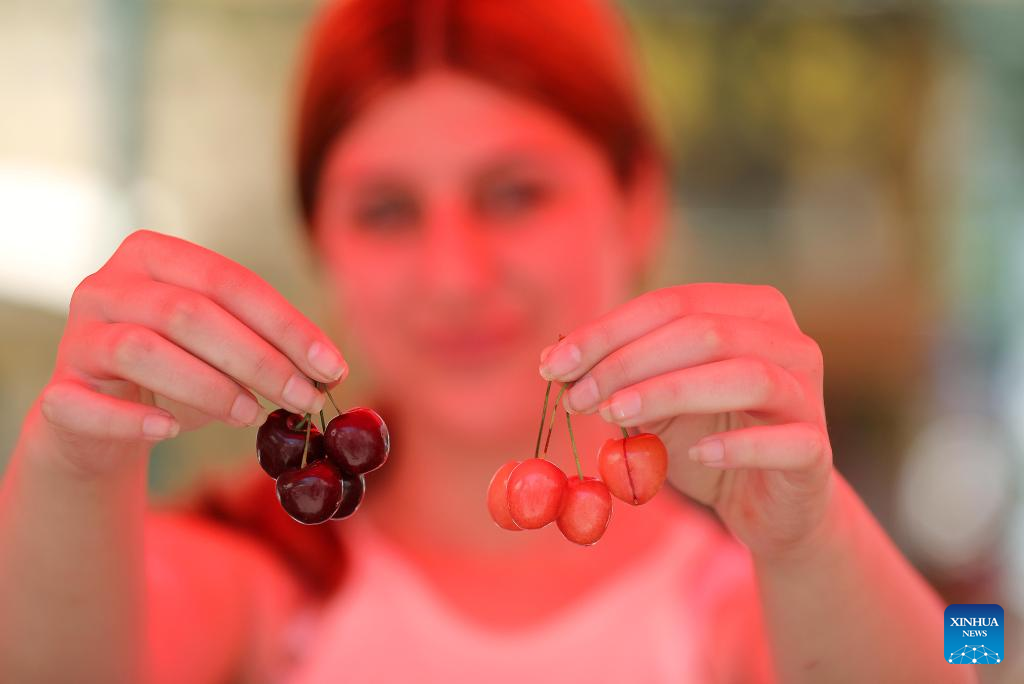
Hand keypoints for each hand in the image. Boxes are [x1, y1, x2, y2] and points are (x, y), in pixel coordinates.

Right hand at [39, 229, 346, 473]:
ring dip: (209, 386)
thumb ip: (267, 346)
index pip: (229, 281)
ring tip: (252, 415)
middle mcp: (107, 285)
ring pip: (143, 349)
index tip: (331, 367)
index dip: (286, 325)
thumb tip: (328, 370)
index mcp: (154, 256)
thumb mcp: (224, 348)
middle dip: (259, 359)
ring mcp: (76, 336)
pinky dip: (133, 419)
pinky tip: (171, 430)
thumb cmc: (178, 372)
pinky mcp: (58, 392)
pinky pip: (89, 404)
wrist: (100, 419)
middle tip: (304, 399)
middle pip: (190, 313)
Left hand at [538, 283, 833, 558]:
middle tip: (577, 396)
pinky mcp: (817, 450)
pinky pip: (785, 440)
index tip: (552, 365)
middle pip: (704, 331)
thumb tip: (555, 361)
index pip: (672, 304)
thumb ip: (619, 376)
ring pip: (746, 374)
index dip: (608, 331)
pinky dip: (738, 444)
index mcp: (749, 310)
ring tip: (614, 416)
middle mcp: (787, 340)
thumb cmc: (708, 438)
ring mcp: (808, 393)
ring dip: (670, 392)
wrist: (765, 504)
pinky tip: (696, 455)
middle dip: (629, 361)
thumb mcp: (654, 402)